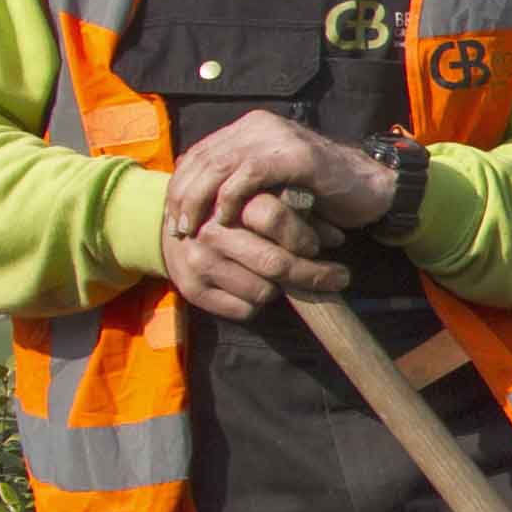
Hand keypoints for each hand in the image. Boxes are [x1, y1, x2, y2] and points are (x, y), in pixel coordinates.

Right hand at [159, 183, 347, 320]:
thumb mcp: (261, 201)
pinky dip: (258, 304)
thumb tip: (337, 238)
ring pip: (263, 291)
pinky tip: (254, 286)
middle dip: (314, 274)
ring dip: (281, 289)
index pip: (273, 217)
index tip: (322, 246)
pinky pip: (244, 310)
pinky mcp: (192, 289)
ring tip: (280, 277)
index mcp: (230, 202)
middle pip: (274, 262)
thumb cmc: (233, 212)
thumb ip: (298, 213)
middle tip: (339, 277)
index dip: (304, 236)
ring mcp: (199, 262)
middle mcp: (211, 233)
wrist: (173, 225)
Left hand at [167, 111, 395, 239]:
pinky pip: (248, 176)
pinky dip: (230, 199)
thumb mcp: (272, 185)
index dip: (180, 185)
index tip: (172, 217)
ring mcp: (277, 137)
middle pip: (202, 158)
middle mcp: (259, 125)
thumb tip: (197, 199)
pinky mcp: (294, 155)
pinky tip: (225, 219)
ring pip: (217, 165)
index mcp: (251, 128)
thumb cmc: (323, 194)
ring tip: (193, 227)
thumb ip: (242, 181)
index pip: (200, 153)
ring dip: (199, 200)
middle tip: (176, 227)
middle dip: (183, 195)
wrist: (374, 189)